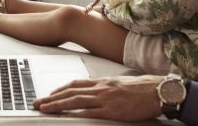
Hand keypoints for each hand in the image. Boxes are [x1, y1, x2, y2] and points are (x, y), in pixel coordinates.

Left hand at [34, 75, 162, 120]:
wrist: (159, 91)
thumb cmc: (144, 88)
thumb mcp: (121, 84)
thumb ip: (107, 88)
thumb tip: (96, 92)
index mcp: (103, 81)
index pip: (76, 84)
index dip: (60, 89)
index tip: (49, 94)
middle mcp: (101, 88)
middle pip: (71, 91)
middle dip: (52, 97)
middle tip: (38, 102)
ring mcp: (106, 99)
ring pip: (76, 100)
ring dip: (57, 104)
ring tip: (44, 108)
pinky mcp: (113, 110)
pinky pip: (91, 112)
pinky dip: (77, 113)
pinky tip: (67, 116)